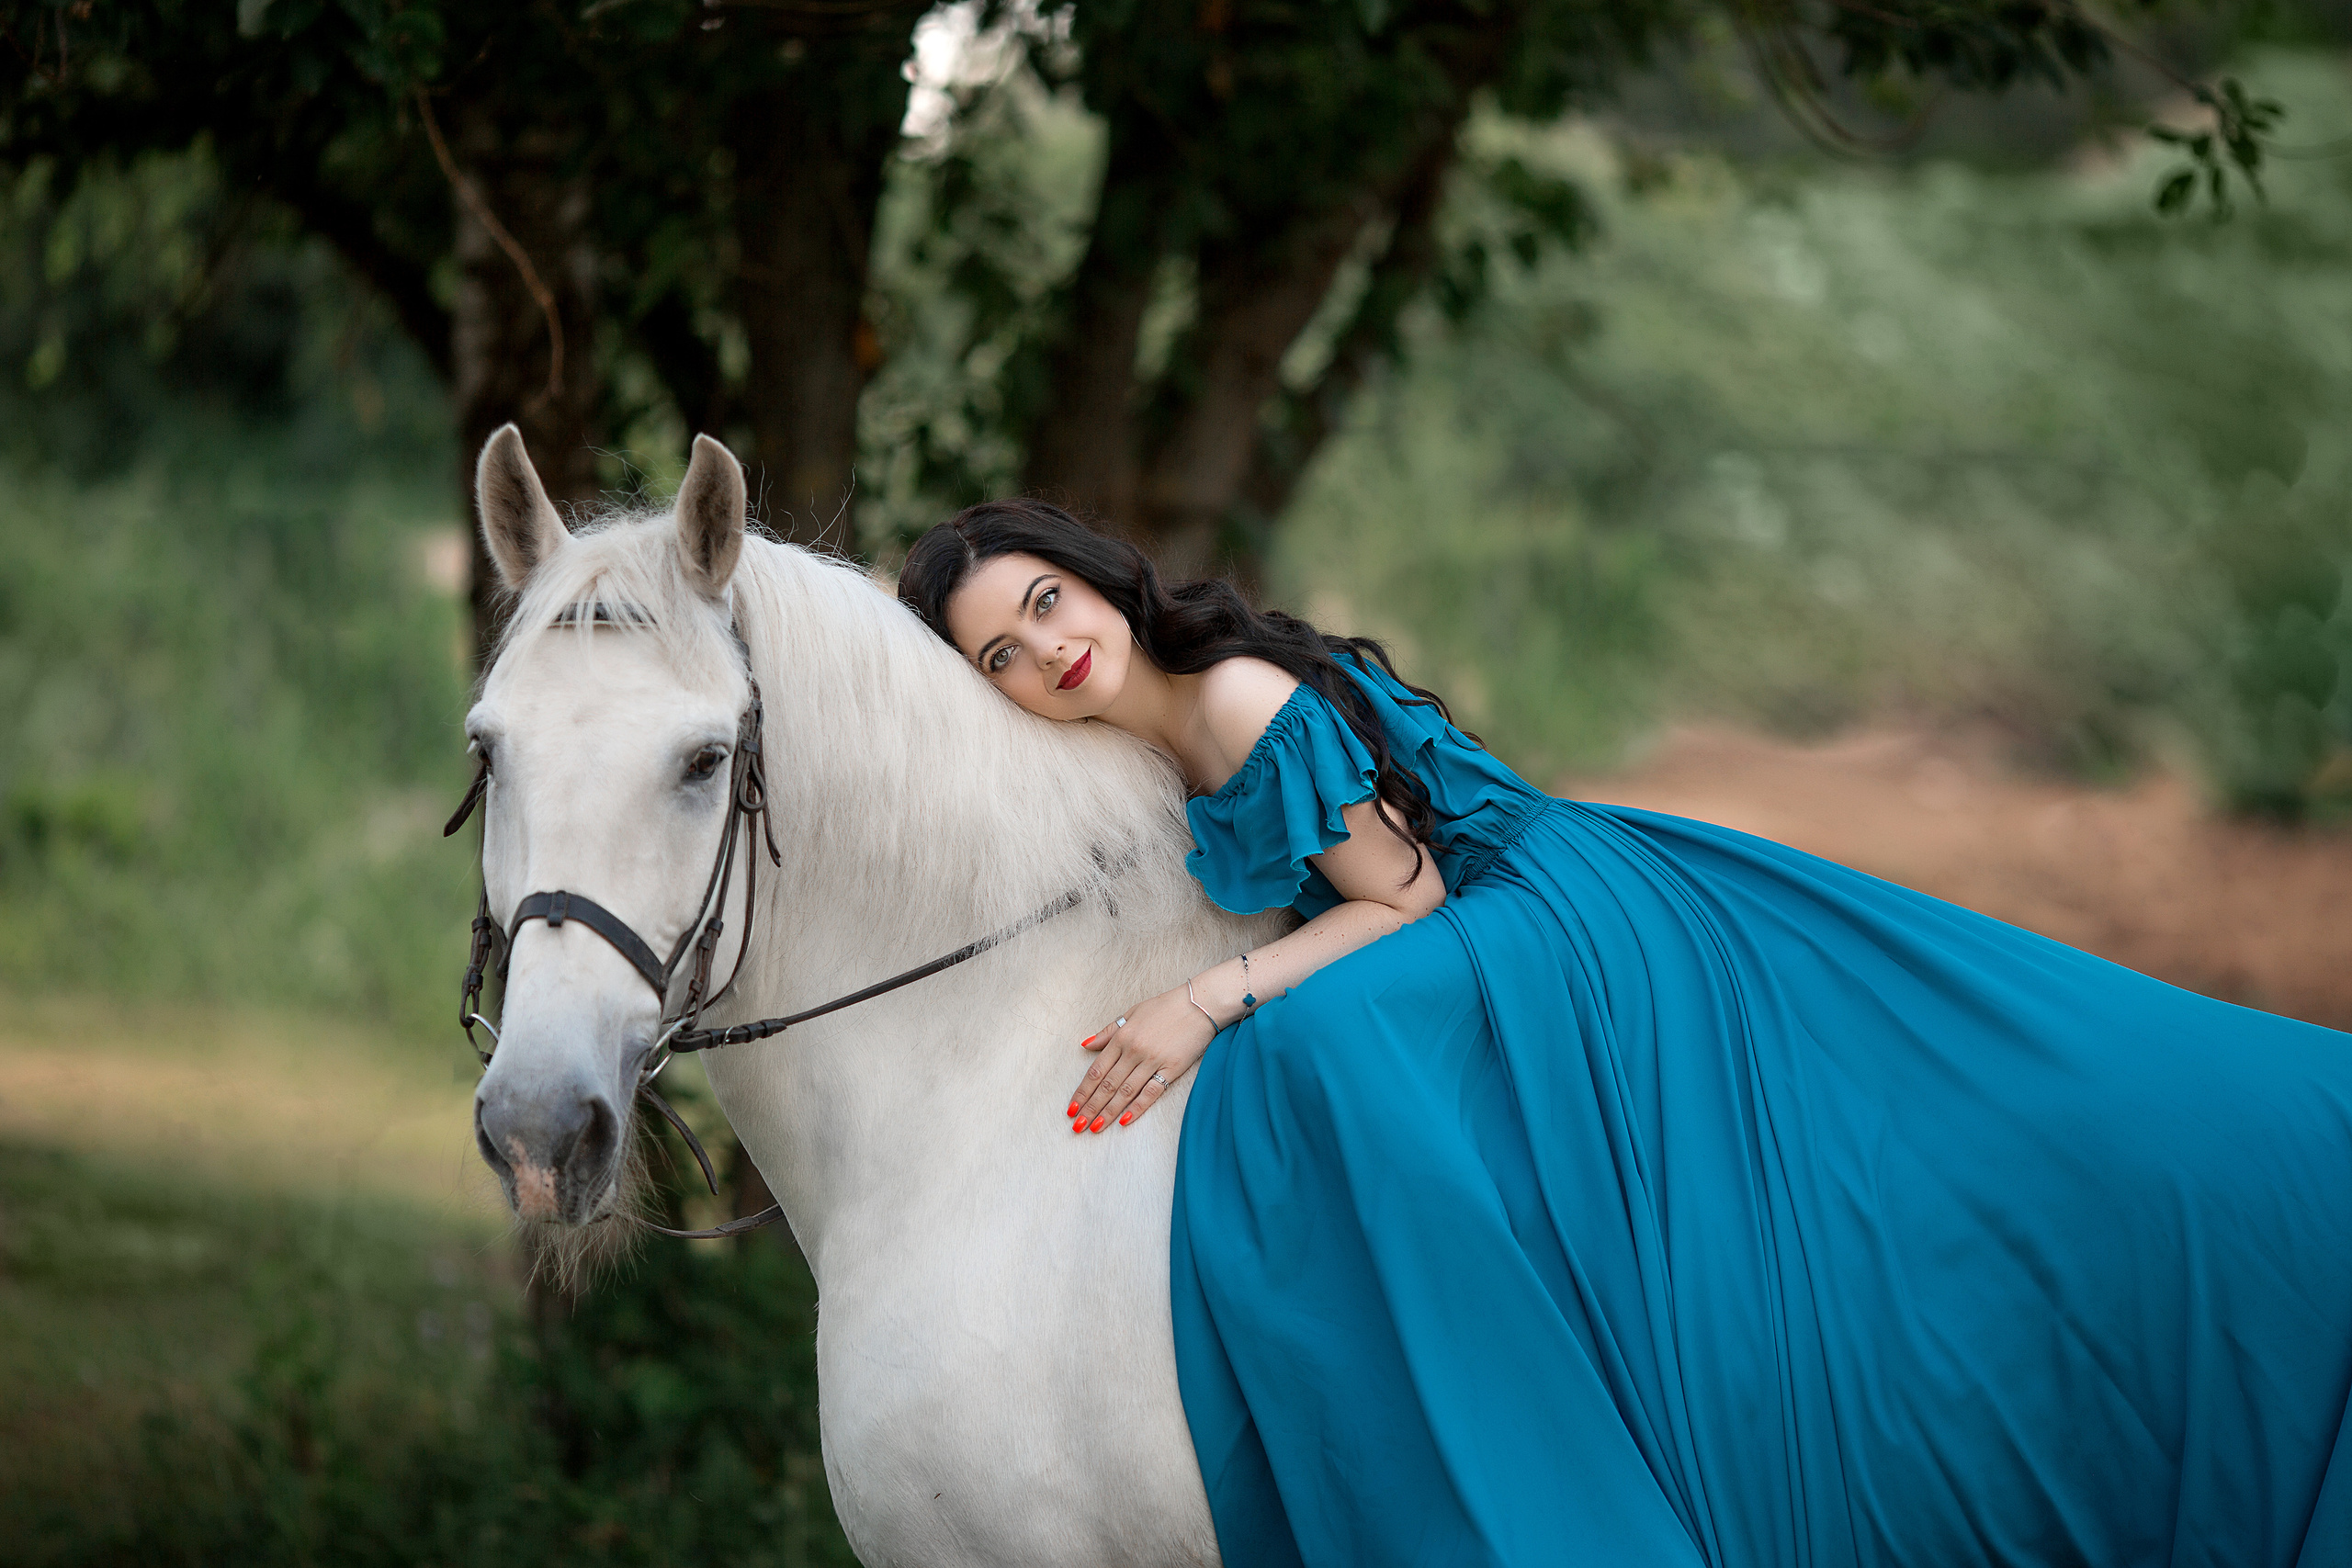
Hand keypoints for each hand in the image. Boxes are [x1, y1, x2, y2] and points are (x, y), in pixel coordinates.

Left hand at [1068, 984, 1217, 1132]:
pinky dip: (1138, 1107)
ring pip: (1126, 1091)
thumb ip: (1108, 1032)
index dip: (1083, 1091)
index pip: (1096, 1070)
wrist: (1200, 1003)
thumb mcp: (1132, 1013)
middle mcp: (1134, 1050)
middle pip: (1108, 1085)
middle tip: (1078, 1126)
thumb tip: (1086, 1044)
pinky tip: (1125, 1121)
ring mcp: (1153, 1061)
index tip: (1071, 1108)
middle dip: (1090, 1107)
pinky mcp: (1172, 1069)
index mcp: (1122, 1037)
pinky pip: (1152, 1092)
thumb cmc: (1165, 1007)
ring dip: (1109, 1112)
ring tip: (1095, 1128)